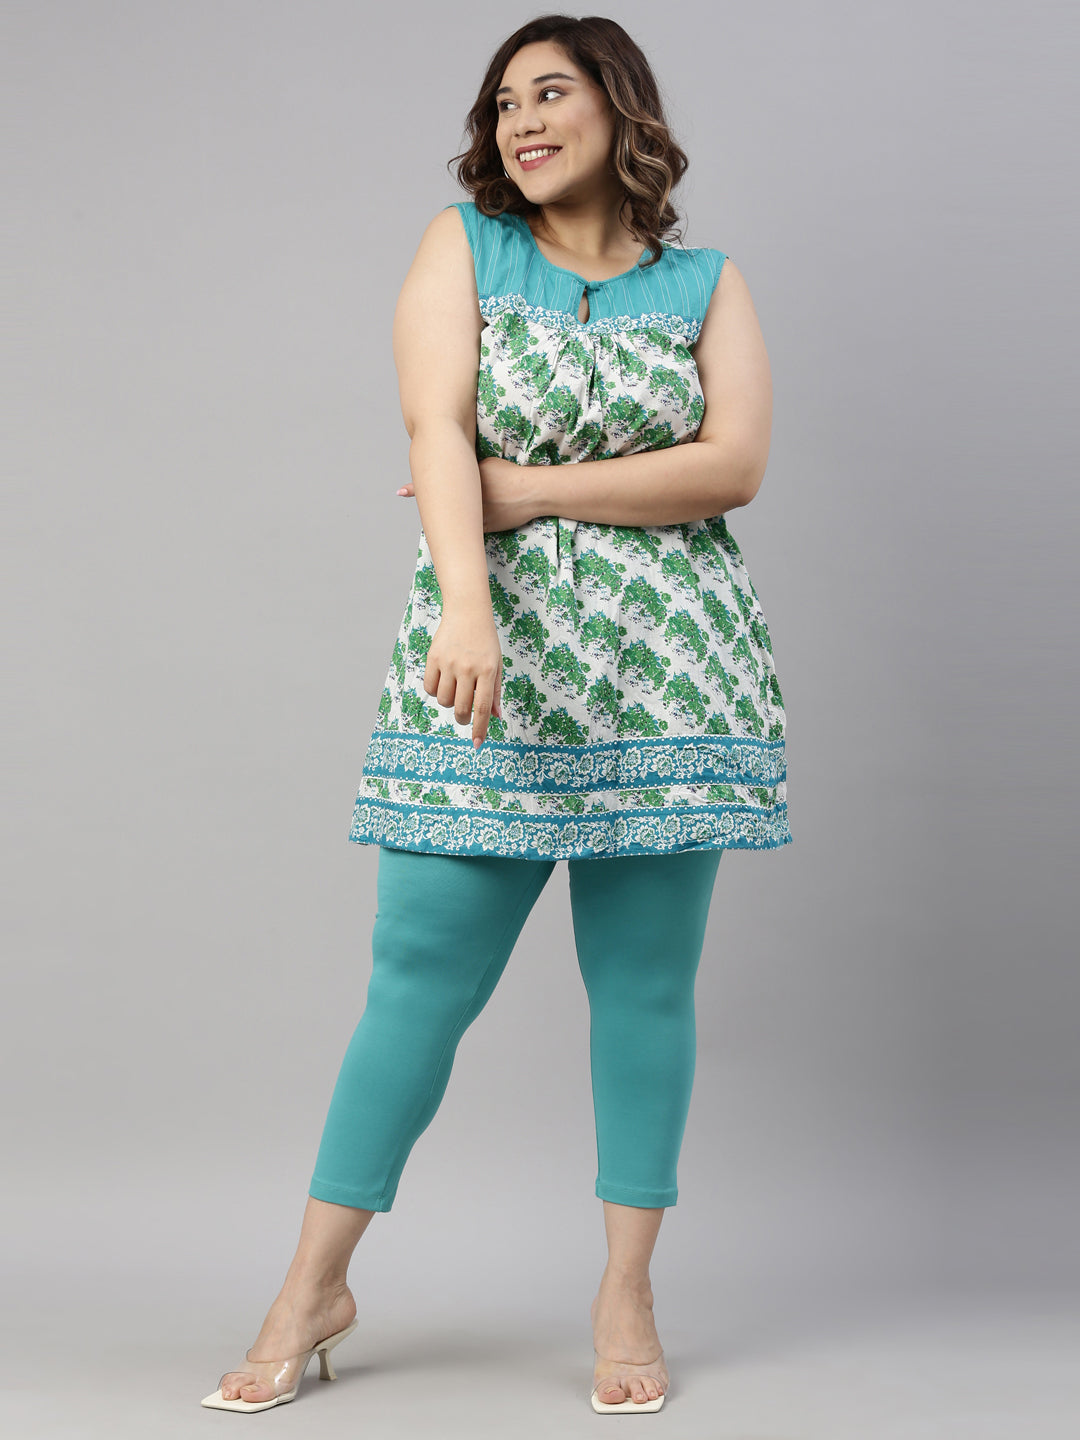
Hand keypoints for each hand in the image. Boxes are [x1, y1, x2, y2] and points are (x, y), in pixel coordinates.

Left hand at [396, 456, 541, 532]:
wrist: (531, 492)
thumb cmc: (511, 475)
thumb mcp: (486, 465)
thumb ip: (470, 467)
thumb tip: (459, 464)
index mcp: (465, 484)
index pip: (437, 484)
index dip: (416, 488)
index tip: (400, 490)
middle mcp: (466, 502)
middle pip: (441, 503)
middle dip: (422, 498)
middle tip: (401, 492)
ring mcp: (474, 517)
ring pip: (453, 521)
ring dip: (445, 519)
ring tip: (434, 516)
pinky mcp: (486, 528)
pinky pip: (470, 531)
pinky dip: (462, 531)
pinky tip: (454, 534)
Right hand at [423, 608, 503, 747]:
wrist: (467, 612)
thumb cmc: (485, 641)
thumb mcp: (497, 664)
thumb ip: (495, 691)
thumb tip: (495, 717)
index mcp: (487, 671)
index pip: (482, 708)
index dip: (480, 729)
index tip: (477, 745)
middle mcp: (468, 668)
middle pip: (461, 709)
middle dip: (462, 719)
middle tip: (464, 714)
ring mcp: (449, 663)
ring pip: (444, 701)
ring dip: (449, 703)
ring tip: (455, 689)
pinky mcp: (433, 658)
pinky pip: (429, 688)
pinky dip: (435, 692)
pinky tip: (443, 682)